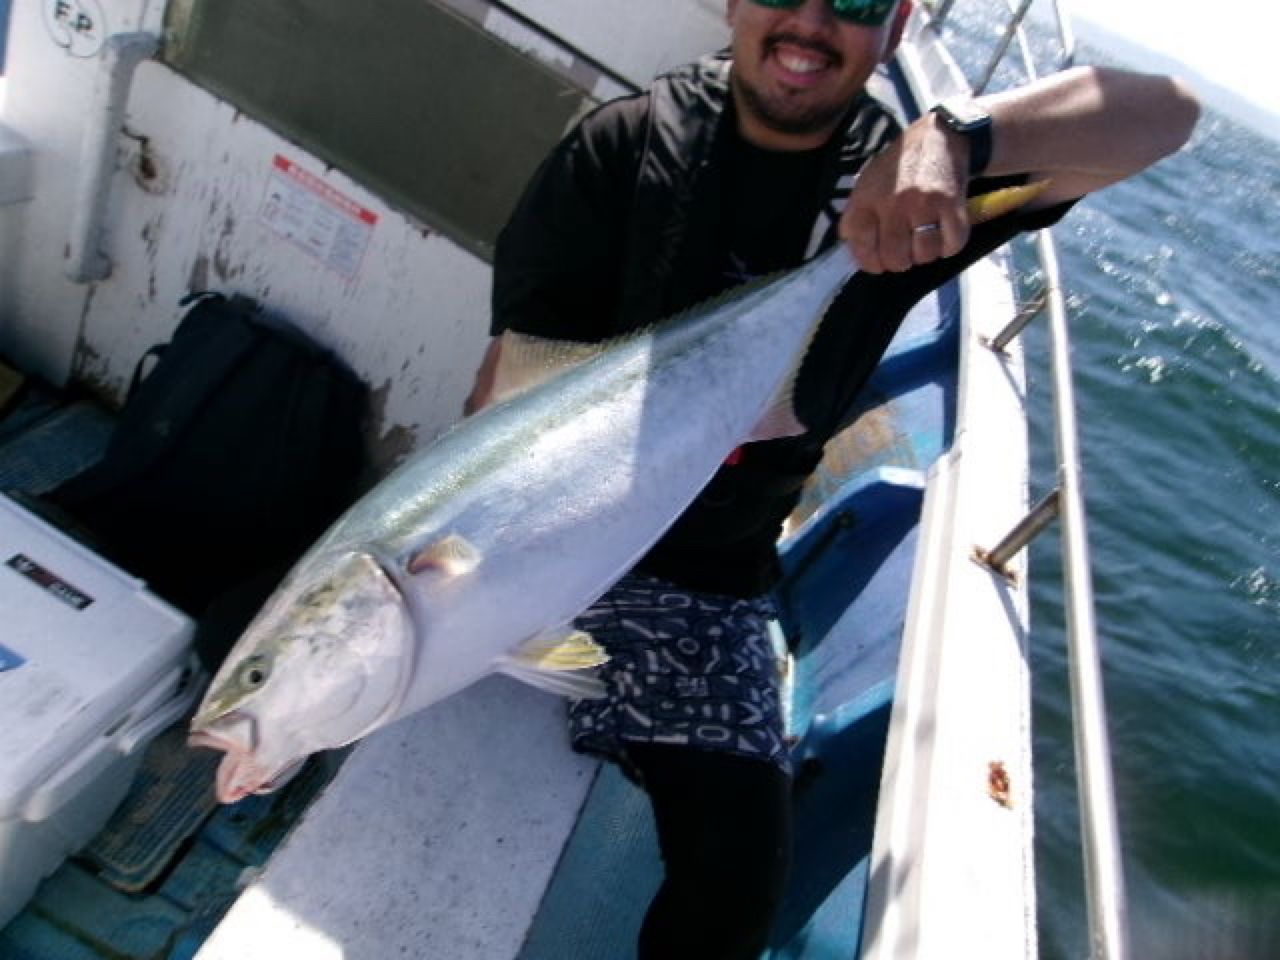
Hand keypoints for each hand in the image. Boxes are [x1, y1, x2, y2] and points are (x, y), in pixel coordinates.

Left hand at [839, 113, 970, 272]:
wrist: (939, 137)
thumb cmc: (899, 167)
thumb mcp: (867, 184)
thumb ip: (857, 218)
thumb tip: (858, 253)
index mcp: (867, 198)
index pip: (861, 246)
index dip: (870, 262)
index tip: (879, 261)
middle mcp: (893, 202)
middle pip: (895, 257)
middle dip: (900, 262)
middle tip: (905, 251)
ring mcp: (924, 203)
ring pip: (924, 254)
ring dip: (926, 254)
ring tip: (925, 239)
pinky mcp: (952, 203)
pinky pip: (951, 243)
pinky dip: (949, 245)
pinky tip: (944, 233)